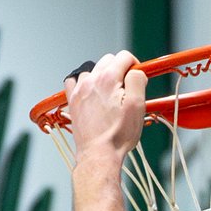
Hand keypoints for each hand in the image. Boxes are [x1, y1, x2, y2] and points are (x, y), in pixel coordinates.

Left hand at [61, 51, 148, 172]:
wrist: (99, 153)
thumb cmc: (118, 134)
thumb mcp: (137, 105)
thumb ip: (137, 80)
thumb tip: (136, 72)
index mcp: (108, 78)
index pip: (124, 56)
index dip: (135, 65)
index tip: (137, 77)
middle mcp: (91, 80)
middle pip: (108, 60)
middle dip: (119, 69)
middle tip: (126, 88)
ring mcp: (79, 90)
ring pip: (92, 70)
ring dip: (102, 77)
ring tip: (110, 94)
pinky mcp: (73, 101)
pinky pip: (74, 81)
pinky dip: (84, 83)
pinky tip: (91, 94)